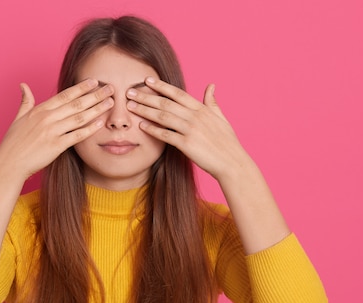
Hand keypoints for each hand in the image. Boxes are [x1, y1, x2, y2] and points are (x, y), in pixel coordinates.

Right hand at [0, 78, 114, 179]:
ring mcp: (52, 132)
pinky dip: (89, 129)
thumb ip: (25, 101)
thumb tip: (23, 85)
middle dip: (95, 95)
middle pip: (76, 103)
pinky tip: (100, 123)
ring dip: (97, 108)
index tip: (94, 81)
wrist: (9, 163)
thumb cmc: (13, 143)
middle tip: (110, 88)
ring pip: (79, 117)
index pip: (65, 95)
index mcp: (40, 110)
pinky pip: (77, 136)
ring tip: (110, 102)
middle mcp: (47, 118)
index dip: (81, 87)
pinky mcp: (56, 146)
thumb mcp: (18, 118)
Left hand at [126, 77, 248, 181]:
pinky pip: (166, 135)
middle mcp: (195, 117)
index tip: (147, 81)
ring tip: (130, 106)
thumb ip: (212, 102)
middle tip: (130, 92)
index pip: (178, 93)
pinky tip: (141, 126)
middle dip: (146, 96)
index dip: (161, 86)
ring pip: (163, 117)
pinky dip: (153, 130)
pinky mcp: (187, 144)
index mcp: (202, 109)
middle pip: (166, 103)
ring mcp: (191, 130)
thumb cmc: (227, 142)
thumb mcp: (221, 118)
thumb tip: (211, 85)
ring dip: (145, 110)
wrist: (232, 162)